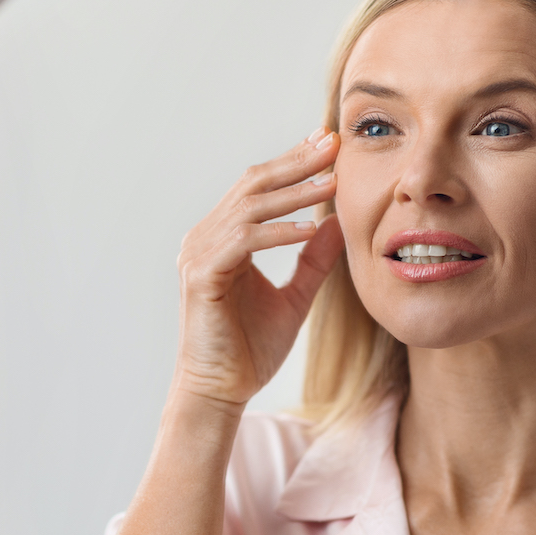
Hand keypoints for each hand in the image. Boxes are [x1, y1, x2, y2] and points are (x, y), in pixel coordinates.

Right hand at [171, 128, 344, 407]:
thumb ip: (313, 260)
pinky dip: (278, 232)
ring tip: (333, 181)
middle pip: (253, 185)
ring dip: (295, 193)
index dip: (293, 162)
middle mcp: (205, 237)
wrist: (221, 390)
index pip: (258, 187)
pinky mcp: (201, 276)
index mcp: (221, 238)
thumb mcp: (295, 297)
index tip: (328, 144)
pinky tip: (310, 226)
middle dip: (296, 162)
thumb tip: (336, 222)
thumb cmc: (250, 350)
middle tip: (333, 143)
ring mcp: (198, 254)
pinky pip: (244, 242)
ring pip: (250, 208)